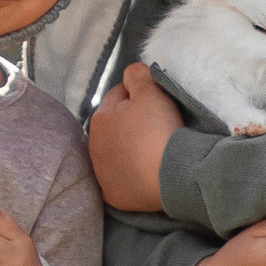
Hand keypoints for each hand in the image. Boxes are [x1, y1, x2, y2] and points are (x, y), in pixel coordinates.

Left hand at [88, 62, 185, 213]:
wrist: (170, 177)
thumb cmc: (159, 131)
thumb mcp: (151, 92)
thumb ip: (137, 75)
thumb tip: (131, 71)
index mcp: (100, 118)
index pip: (118, 96)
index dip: (138, 96)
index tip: (155, 104)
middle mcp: (94, 146)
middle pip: (114, 126)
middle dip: (130, 123)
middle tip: (155, 128)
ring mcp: (102, 173)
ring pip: (115, 153)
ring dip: (128, 149)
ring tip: (151, 152)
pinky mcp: (113, 195)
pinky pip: (121, 180)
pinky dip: (130, 176)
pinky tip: (144, 174)